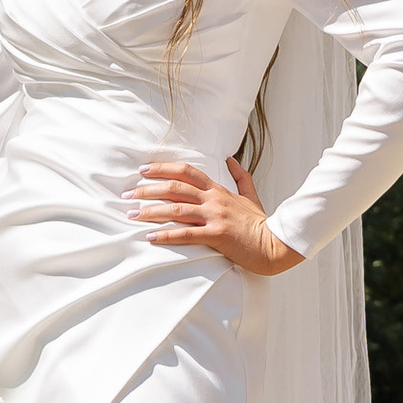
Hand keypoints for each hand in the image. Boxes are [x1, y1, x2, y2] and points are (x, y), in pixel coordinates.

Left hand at [129, 155, 303, 276]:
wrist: (275, 243)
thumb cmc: (260, 223)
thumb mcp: (250, 195)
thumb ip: (240, 176)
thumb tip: (230, 159)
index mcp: (218, 190)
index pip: (186, 172)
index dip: (163, 168)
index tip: (143, 171)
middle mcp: (213, 200)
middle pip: (174, 188)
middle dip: (147, 190)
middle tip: (128, 194)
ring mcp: (215, 216)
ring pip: (176, 209)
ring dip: (150, 211)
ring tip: (132, 215)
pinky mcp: (217, 235)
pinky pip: (186, 234)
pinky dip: (166, 235)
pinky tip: (150, 237)